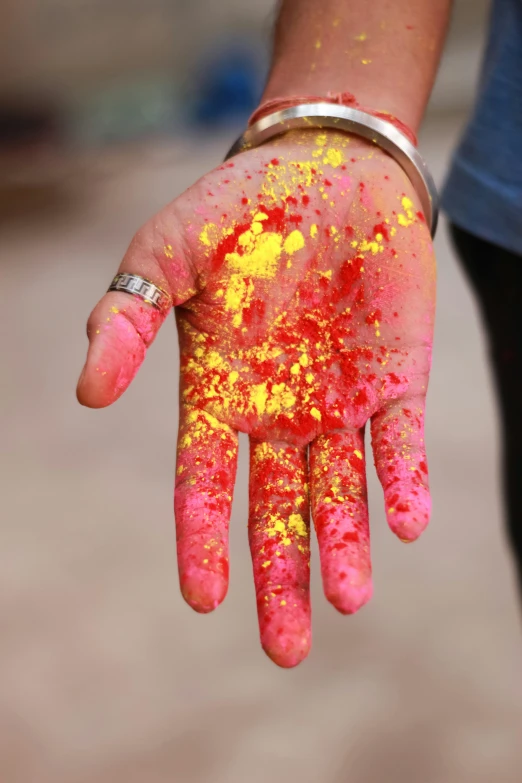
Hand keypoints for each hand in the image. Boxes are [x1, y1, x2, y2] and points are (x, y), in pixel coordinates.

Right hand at [77, 130, 435, 666]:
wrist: (328, 167)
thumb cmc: (240, 207)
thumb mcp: (166, 251)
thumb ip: (125, 317)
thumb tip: (87, 394)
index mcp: (219, 391)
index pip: (205, 482)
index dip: (202, 541)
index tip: (206, 600)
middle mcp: (278, 412)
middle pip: (277, 513)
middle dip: (281, 580)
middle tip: (287, 650)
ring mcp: (340, 401)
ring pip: (341, 493)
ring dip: (346, 546)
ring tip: (349, 598)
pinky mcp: (397, 379)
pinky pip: (402, 443)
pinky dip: (404, 484)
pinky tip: (406, 525)